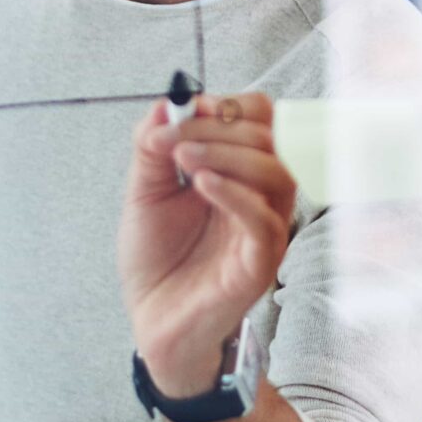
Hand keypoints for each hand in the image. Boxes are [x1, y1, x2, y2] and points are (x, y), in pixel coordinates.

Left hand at [119, 92, 297, 396]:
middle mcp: (261, 196)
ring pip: (276, 174)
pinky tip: (201, 186)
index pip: (261, 118)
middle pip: (270, 138)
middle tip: (173, 143)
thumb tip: (167, 102)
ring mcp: (264, 230)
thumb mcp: (144, 191)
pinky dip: (234, 194)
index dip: (227, 104)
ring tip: (184, 161)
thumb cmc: (157, 260)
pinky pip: (263, 222)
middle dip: (218, 129)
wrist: (151, 319)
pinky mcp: (259, 263)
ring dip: (228, 156)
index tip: (185, 110)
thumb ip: (152, 147)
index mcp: (241, 172)